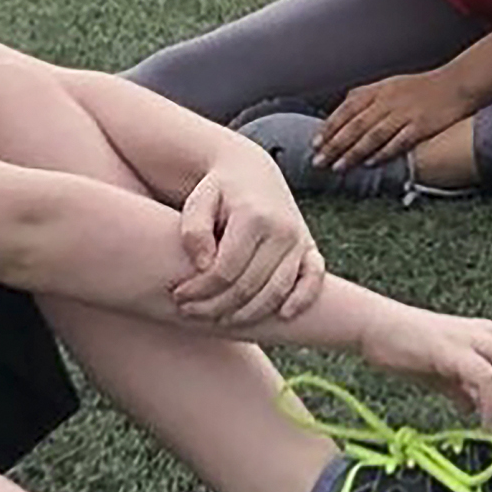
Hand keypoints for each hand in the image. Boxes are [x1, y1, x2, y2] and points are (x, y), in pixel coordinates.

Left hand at [173, 150, 326, 326]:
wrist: (250, 171)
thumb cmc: (218, 190)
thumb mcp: (198, 201)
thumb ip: (194, 230)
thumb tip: (203, 266)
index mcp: (253, 217)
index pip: (225, 270)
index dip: (200, 290)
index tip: (179, 296)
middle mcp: (281, 229)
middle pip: (249, 286)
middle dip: (216, 306)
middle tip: (190, 312)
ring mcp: (298, 240)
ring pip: (276, 291)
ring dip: (247, 314)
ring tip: (219, 320)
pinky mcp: (309, 247)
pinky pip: (313, 279)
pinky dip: (301, 300)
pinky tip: (282, 317)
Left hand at [318, 70, 472, 168]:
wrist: (456, 84)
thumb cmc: (422, 87)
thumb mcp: (389, 84)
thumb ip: (366, 96)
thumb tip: (341, 110)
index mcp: (379, 90)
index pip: (347, 109)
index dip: (330, 127)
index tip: (316, 143)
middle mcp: (388, 100)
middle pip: (356, 125)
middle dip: (334, 145)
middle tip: (319, 161)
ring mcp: (405, 113)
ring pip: (373, 135)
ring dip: (353, 152)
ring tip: (338, 167)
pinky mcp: (421, 125)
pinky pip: (398, 141)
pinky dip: (383, 153)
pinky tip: (370, 163)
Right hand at [358, 306, 491, 425]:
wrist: (373, 327)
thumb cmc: (408, 347)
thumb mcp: (447, 373)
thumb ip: (468, 389)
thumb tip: (482, 412)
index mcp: (491, 336)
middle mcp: (488, 334)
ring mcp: (471, 340)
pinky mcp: (450, 350)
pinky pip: (484, 375)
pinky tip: (488, 424)